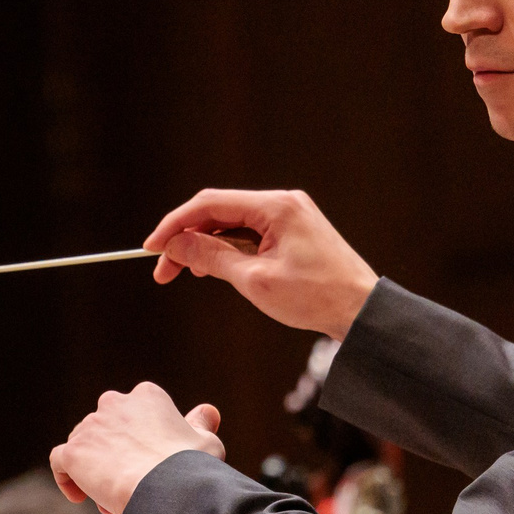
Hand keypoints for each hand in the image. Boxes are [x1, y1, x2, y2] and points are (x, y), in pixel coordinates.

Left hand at [49, 382, 223, 513]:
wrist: (167, 488)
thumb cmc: (192, 467)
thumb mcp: (206, 442)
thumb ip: (200, 424)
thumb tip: (207, 412)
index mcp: (147, 396)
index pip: (135, 417)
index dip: (139, 444)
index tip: (148, 467)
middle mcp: (115, 402)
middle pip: (108, 432)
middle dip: (116, 458)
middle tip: (130, 487)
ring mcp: (91, 426)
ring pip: (85, 447)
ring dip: (96, 471)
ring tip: (112, 500)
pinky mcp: (73, 451)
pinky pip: (60, 461)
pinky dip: (68, 478)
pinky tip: (81, 497)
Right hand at [144, 189, 378, 340]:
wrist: (361, 310)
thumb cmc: (315, 296)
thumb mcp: (255, 280)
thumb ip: (211, 257)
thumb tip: (176, 243)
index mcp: (275, 207)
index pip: (210, 204)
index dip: (175, 224)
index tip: (152, 247)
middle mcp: (282, 203)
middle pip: (218, 212)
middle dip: (187, 238)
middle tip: (164, 269)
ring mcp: (288, 216)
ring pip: (231, 224)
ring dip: (205, 245)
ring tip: (184, 271)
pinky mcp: (292, 232)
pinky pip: (249, 233)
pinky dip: (226, 249)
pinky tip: (212, 267)